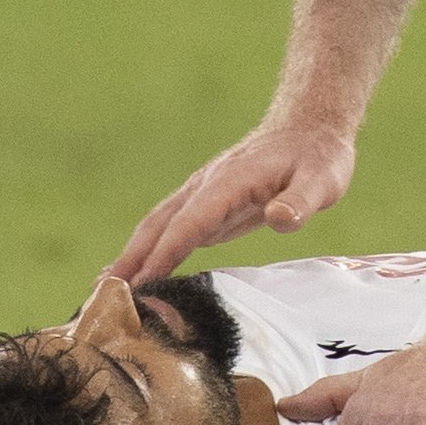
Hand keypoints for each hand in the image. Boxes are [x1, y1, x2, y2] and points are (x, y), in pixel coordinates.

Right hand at [109, 114, 355, 285]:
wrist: (309, 129)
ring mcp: (203, 195)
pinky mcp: (208, 206)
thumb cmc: (318, 157)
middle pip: (159, 225)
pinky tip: (140, 273)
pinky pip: (172, 231)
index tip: (140, 284)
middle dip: (131, 258)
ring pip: (159, 227)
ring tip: (105, 289)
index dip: (163, 254)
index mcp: (228, 182)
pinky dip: (151, 252)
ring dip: (132, 256)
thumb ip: (302, 200)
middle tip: (102, 295)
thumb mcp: (323, 178)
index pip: (189, 223)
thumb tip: (281, 218)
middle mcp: (206, 187)